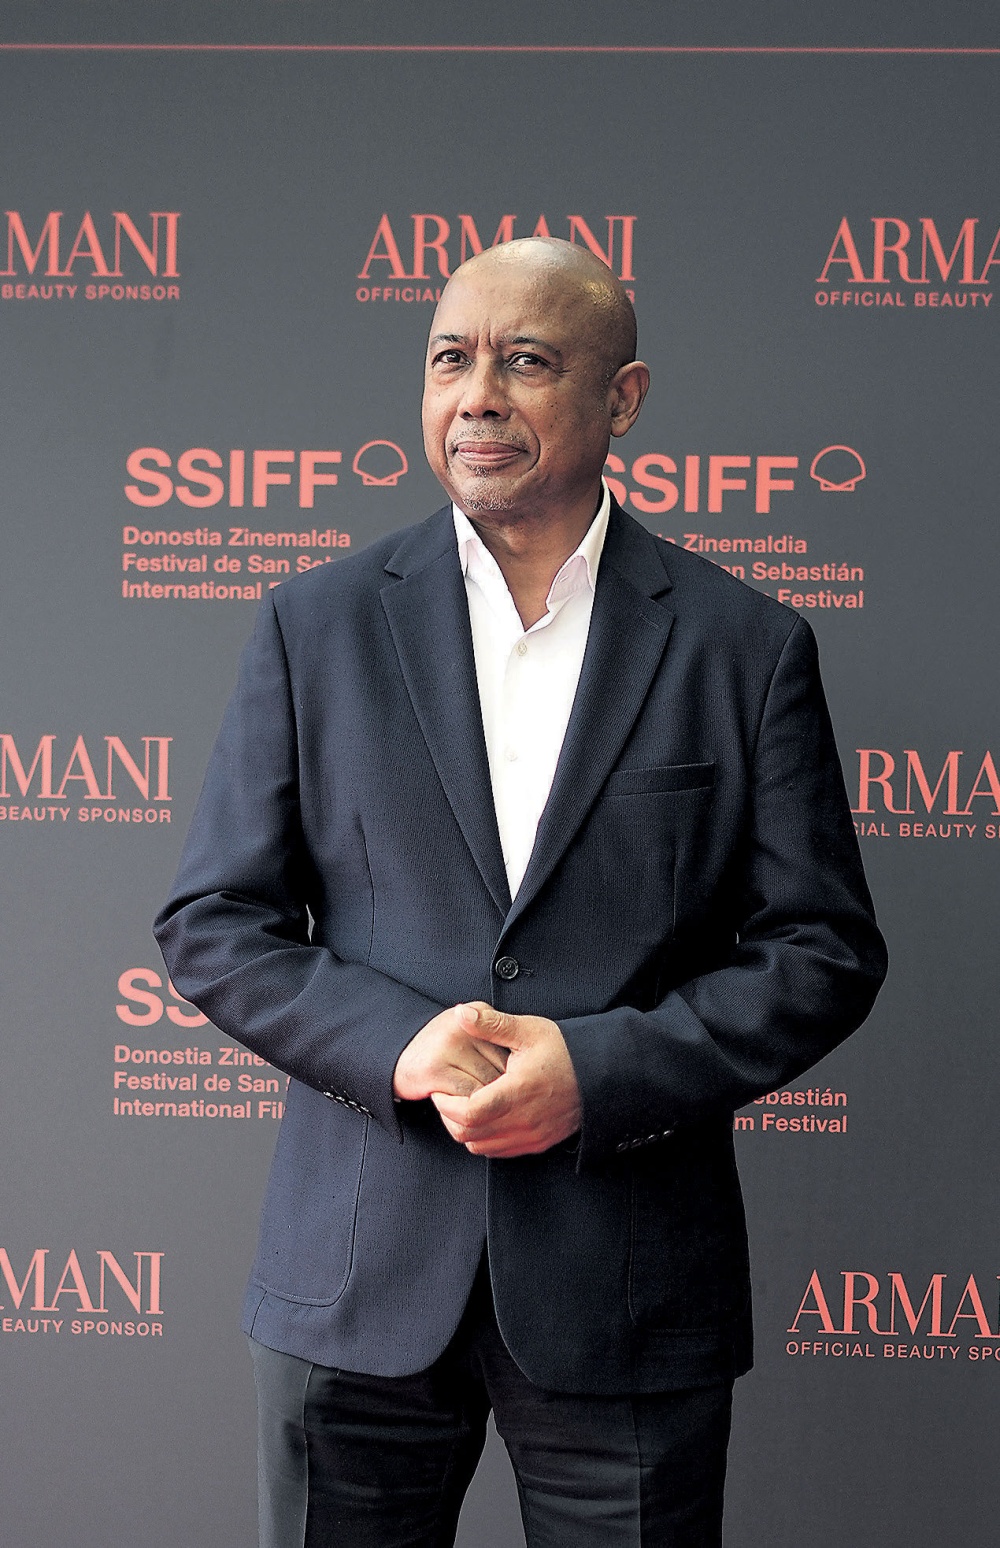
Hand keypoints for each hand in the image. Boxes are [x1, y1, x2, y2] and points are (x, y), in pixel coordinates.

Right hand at [392, 1004, 507, 1101]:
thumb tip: (527, 1061)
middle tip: (503, 1103)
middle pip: (501, 1068)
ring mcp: (447, 1047)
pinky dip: (471, 1109)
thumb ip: (495, 1035)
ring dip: (488, 1103)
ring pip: (486, 1086)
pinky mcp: (434, 1069)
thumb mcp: (469, 1031)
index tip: (515, 1088)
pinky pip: (467, 1098)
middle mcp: (462, 1026)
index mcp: (476, 1013)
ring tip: (487, 1108)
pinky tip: (468, 1110)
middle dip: (504, 1090)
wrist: (399, 1057)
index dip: (516, 1073)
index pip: (511, 1048)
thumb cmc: (442, 1049)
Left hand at [431, 1002, 581, 1157]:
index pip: (468, 1113)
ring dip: (467, 1131)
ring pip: (482, 1147)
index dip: (446, 1104)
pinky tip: (486, 1118)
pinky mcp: (538, 1143)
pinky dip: (485, 1139)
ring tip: (465, 1107)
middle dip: (450, 1118)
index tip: (441, 1090)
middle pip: (469, 1135)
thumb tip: (461, 1013)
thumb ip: (491, 1024)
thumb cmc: (566, 1051)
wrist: (601, 1073)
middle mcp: (523, 1120)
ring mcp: (531, 1136)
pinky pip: (500, 1152)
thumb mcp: (528, 1030)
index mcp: (517, 1092)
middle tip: (447, 1098)